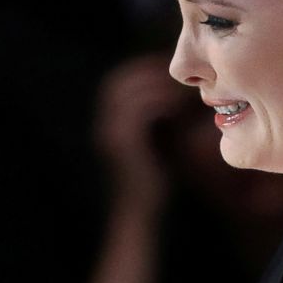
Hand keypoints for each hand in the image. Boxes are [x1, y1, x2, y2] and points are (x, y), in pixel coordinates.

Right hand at [94, 54, 188, 209]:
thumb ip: (151, 125)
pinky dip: (157, 101)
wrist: (137, 214)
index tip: (165, 68)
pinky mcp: (121, 142)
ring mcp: (109, 134)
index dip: (139, 71)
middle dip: (145, 71)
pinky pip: (139, 110)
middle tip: (174, 71)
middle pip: (118, 82)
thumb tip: (169, 103)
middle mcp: (103, 126)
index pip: (117, 84)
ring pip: (129, 93)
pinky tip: (176, 103)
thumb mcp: (148, 149)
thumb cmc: (148, 184)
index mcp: (107, 126)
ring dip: (155, 84)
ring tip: (179, 86)